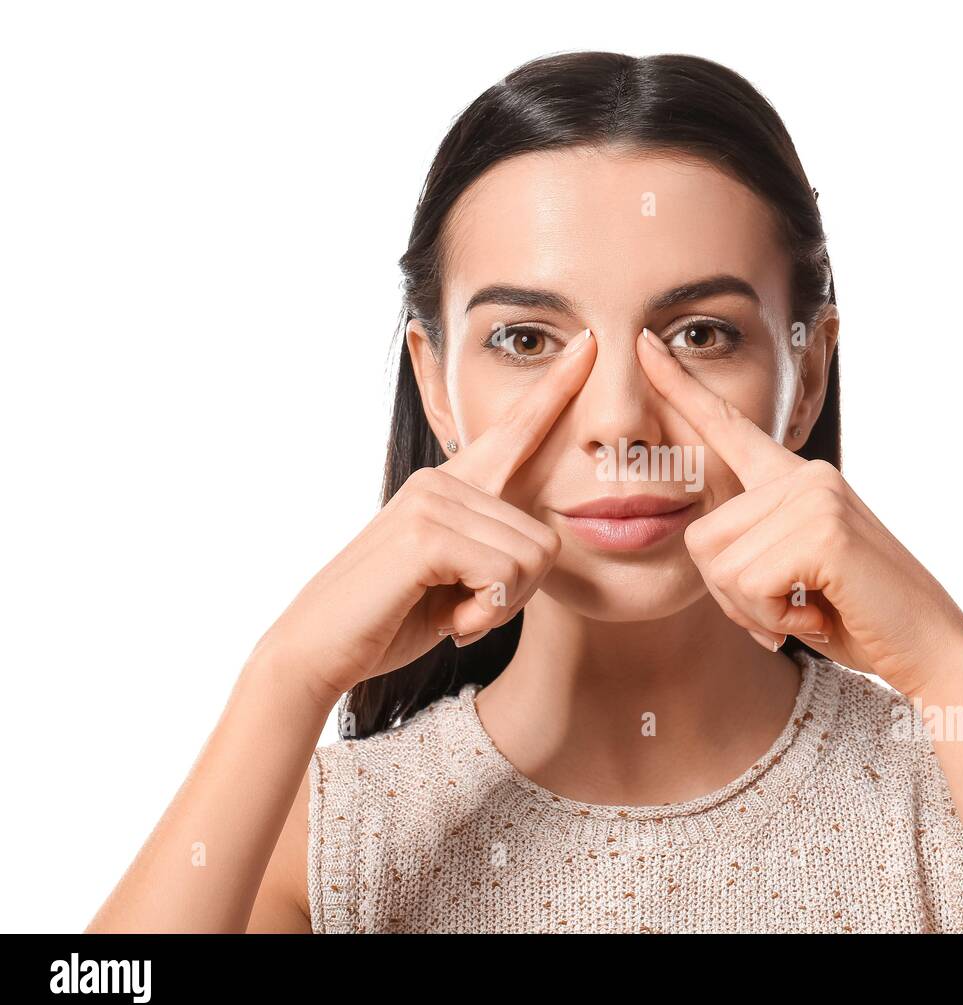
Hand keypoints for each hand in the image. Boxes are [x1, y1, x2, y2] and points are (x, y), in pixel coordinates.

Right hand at [254, 327, 595, 704]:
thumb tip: (542, 544)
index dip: (557, 390)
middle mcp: (445, 480)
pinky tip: (445, 622)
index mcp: (455, 486)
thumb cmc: (390, 618)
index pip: (516, 431)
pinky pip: (504, 576)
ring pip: (531, 558)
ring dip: (499, 606)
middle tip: (465, 609)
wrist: (319, 649)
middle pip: (546, 538)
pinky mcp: (425, 532)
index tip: (590, 343)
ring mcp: (433, 499)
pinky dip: (483, 614)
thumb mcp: (455, 577)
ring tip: (449, 611)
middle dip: (517, 593)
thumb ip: (492, 549)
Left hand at [635, 326, 962, 696]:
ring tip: (809, 607)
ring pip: (721, 567)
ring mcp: (815, 496)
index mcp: (793, 481)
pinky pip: (749, 586)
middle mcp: (803, 476)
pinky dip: (774, 618)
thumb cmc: (857, 616)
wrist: (930, 647)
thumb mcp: (792, 574)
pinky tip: (818, 613)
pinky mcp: (823, 528)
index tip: (641, 342)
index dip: (679, 387)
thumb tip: (701, 544)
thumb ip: (750, 548)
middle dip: (731, 594)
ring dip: (755, 610)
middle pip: (701, 537)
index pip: (726, 427)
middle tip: (789, 607)